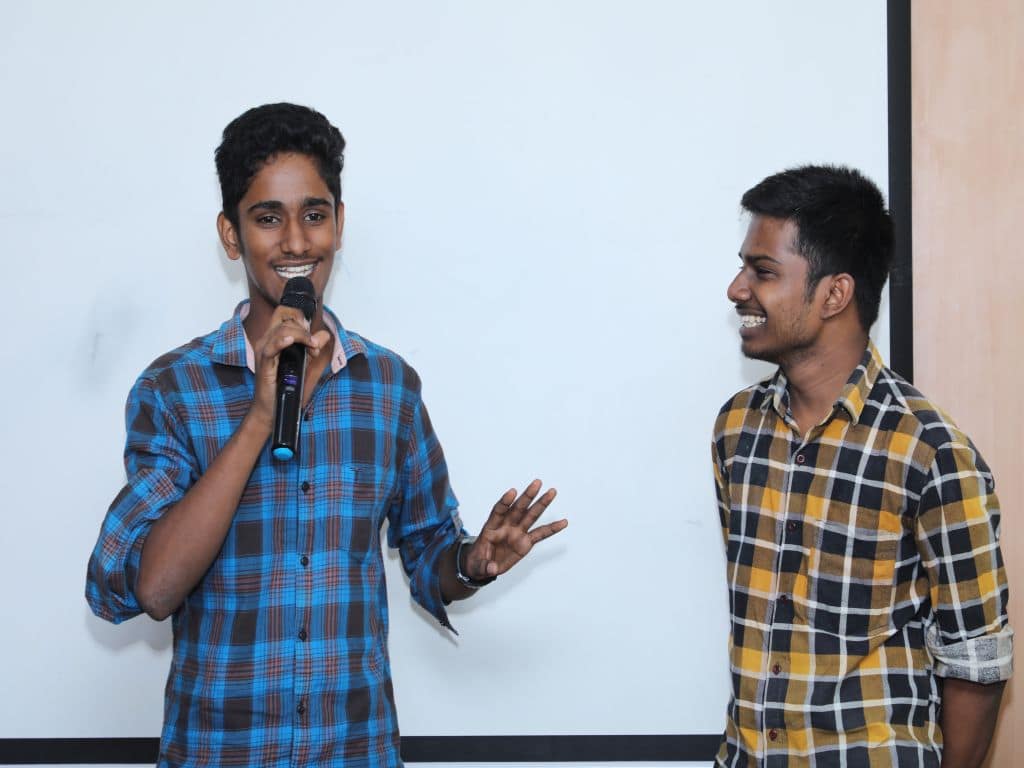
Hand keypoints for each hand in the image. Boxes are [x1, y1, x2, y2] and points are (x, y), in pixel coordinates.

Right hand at [249, 306, 330, 429]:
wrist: (272, 409)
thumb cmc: (284, 387)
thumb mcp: (304, 365)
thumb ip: (313, 348)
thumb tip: (324, 334)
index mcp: (274, 338)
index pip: (284, 313)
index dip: (300, 317)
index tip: (312, 333)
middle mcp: (267, 341)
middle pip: (283, 316)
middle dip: (303, 326)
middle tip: (314, 344)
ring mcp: (264, 351)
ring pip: (281, 329)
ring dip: (301, 336)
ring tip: (312, 349)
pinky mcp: (264, 363)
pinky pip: (271, 347)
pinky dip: (282, 341)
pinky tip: (291, 341)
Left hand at [464, 479, 566, 580]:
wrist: (483, 567)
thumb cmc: (477, 562)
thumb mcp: (477, 566)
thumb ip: (485, 567)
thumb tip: (492, 569)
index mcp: (490, 528)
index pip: (498, 511)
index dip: (504, 502)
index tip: (512, 492)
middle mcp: (505, 526)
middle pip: (517, 508)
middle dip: (527, 496)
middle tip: (537, 483)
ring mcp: (517, 532)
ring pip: (530, 515)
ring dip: (541, 503)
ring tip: (552, 491)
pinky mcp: (525, 541)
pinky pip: (540, 534)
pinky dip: (552, 528)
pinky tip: (563, 522)